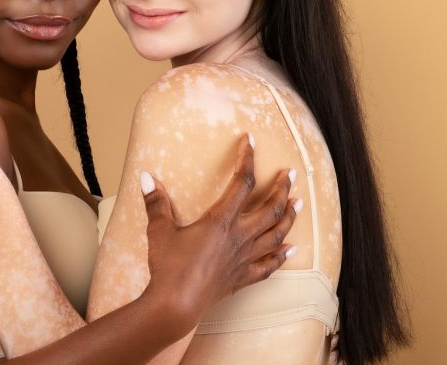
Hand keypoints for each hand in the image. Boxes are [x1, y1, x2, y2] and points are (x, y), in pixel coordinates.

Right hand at [140, 135, 298, 331]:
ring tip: (299, 203)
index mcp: (220, 221)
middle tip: (291, 173)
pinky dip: (282, 256)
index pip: (241, 182)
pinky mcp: (242, 278)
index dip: (247, 159)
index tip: (251, 142)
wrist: (176, 305)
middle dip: (283, 188)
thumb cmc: (168, 267)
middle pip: (270, 208)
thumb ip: (156, 202)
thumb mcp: (160, 230)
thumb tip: (146, 177)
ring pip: (276, 234)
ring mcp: (244, 259)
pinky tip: (291, 249)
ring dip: (289, 217)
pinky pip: (269, 266)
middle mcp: (239, 238)